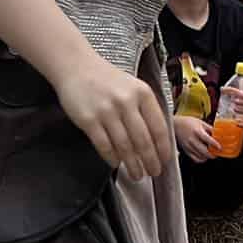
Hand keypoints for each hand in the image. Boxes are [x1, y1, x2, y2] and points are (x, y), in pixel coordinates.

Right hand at [57, 52, 173, 181]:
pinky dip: (112, 157)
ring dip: (132, 164)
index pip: (158, 126)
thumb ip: (145, 109)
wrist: (77, 67)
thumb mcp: (133, 87)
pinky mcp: (88, 120)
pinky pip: (104, 145)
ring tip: (137, 175)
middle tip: (153, 172)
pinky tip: (116, 164)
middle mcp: (126, 102)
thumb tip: (158, 139)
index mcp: (142, 93)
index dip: (163, 147)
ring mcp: (106, 111)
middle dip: (150, 160)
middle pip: (143, 140)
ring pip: (124, 146)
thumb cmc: (108, 80)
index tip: (165, 160)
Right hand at [173, 114, 222, 161]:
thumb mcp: (201, 122)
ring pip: (200, 156)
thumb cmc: (188, 122)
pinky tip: (204, 156)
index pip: (207, 139)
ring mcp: (188, 146)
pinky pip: (195, 159)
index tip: (220, 147)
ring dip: (208, 157)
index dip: (215, 144)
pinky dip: (201, 159)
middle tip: (218, 153)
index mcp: (197, 131)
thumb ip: (209, 128)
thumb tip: (218, 133)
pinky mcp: (186, 150)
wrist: (176, 126)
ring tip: (212, 154)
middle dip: (213, 154)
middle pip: (204, 151)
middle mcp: (192, 140)